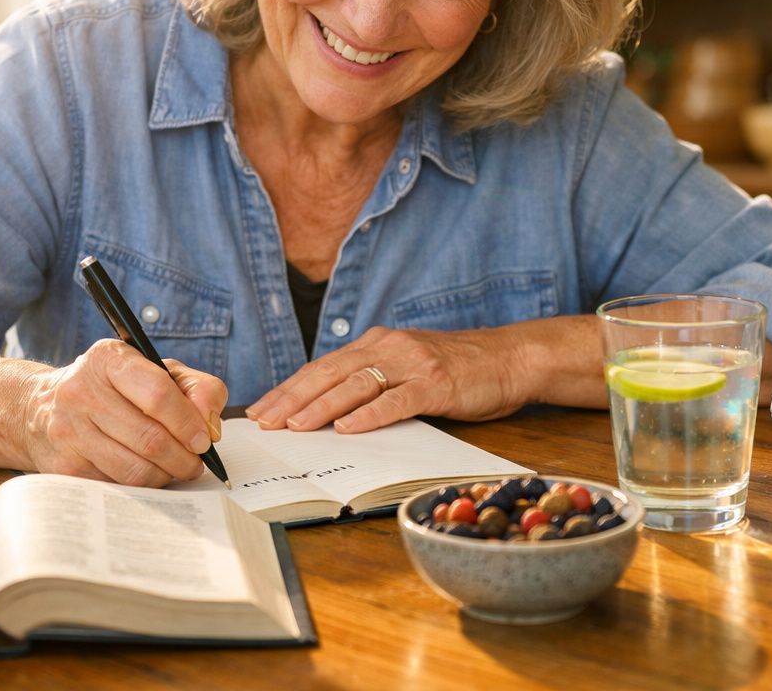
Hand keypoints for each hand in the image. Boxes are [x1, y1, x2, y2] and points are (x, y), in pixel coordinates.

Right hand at [18, 339, 227, 485]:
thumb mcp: (156, 371)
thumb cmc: (114, 388)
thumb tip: (211, 426)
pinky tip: (147, 474)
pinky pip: (116, 485)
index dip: (188, 422)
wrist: (40, 407)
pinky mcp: (63, 465)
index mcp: (109, 360)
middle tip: (196, 463)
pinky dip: (141, 486)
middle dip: (183, 457)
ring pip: (134, 469)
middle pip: (149, 438)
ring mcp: (69, 430)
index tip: (204, 440)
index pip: (158, 394)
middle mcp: (82, 391)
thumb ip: (197, 388)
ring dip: (165, 476)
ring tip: (177, 470)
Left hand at [245, 326, 531, 434]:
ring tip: (295, 426)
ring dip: (322, 406)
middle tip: (264, 421)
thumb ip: (375, 384)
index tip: (261, 410)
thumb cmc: (458, 371)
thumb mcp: (408, 370)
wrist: (510, 358)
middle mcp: (389, 347)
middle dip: (293, 398)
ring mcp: (413, 364)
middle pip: (330, 373)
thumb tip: (331, 414)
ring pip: (356, 384)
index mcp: (378, 344)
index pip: (323, 368)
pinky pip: (397, 399)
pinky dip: (370, 414)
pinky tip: (348, 428)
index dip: (290, 389)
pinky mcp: (436, 383)